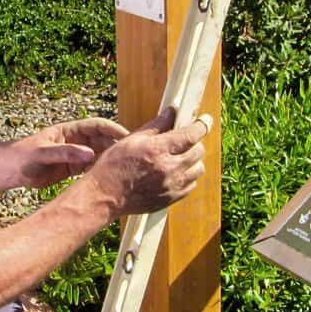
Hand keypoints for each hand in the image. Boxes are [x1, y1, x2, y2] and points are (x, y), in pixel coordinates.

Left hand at [14, 117, 129, 188]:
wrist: (10, 170)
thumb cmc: (23, 156)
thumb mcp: (44, 153)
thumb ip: (66, 153)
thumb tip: (89, 154)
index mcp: (69, 130)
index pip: (97, 125)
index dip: (113, 129)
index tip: (127, 137)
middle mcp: (75, 141)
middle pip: (102, 140)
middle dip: (117, 146)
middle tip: (132, 157)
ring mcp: (74, 154)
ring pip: (98, 155)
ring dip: (110, 161)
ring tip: (124, 170)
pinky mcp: (72, 169)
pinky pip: (90, 169)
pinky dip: (100, 173)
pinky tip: (109, 181)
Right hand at [81, 107, 211, 216]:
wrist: (105, 196)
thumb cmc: (113, 166)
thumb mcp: (132, 139)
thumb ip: (156, 125)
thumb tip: (172, 112)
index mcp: (158, 150)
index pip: (191, 135)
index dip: (202, 125)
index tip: (206, 120)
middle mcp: (168, 169)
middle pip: (198, 151)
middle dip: (195, 142)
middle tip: (186, 139)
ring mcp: (172, 186)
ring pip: (198, 169)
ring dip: (193, 160)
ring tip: (180, 157)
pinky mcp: (171, 199)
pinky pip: (191, 185)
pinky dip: (188, 176)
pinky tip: (175, 172)